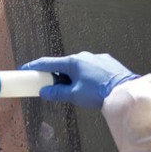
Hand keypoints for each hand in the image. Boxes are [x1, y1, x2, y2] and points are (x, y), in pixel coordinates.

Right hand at [21, 52, 139, 108]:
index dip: (35, 66)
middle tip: (50, 86)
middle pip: (63, 65)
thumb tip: (44, 92)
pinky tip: (89, 87)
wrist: (124, 91)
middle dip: (55, 75)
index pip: (48, 62)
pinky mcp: (108, 63)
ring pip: (78, 67)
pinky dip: (85, 76)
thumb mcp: (74, 95)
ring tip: (74, 91)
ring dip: (72, 77)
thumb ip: (57, 93)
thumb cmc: (99, 92)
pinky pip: (91, 68)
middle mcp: (84, 56)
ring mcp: (97, 58)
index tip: (25, 69)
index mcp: (73, 62)